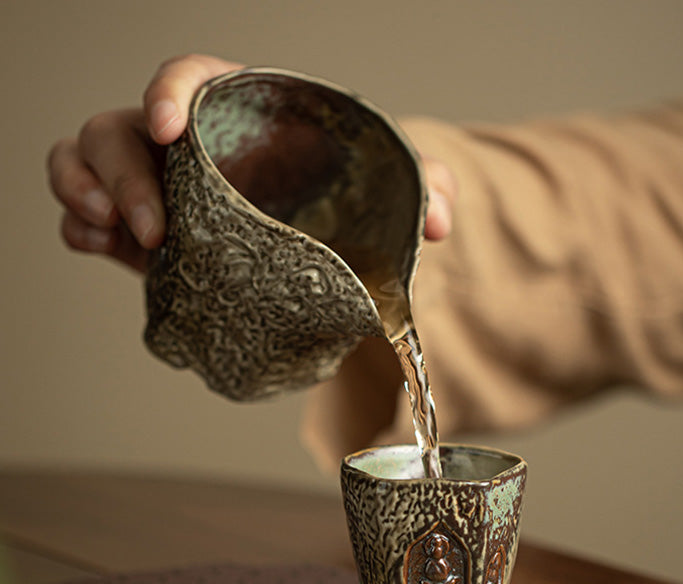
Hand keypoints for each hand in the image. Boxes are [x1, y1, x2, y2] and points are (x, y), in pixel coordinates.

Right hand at [47, 54, 456, 273]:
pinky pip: (83, 207)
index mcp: (239, 116)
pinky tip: (96, 244)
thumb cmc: (336, 200)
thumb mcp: (380, 191)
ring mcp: (156, 182)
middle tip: (155, 231)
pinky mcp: (138, 222)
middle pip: (125, 127)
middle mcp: (188, 144)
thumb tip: (440, 220)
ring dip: (87, 191)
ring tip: (112, 234)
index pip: (192, 77)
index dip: (170, 89)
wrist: (308, 242)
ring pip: (90, 157)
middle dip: (125, 173)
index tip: (169, 125)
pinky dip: (77, 222)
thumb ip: (420, 191)